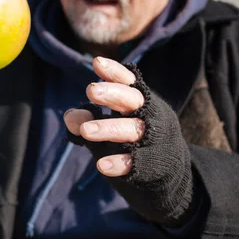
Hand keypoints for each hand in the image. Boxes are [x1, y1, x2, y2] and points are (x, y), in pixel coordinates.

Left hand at [64, 57, 145, 176]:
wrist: (169, 175)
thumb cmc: (133, 143)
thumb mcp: (107, 129)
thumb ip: (88, 121)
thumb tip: (69, 115)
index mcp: (141, 102)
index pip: (129, 82)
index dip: (115, 72)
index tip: (97, 62)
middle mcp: (150, 117)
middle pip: (134, 100)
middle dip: (113, 94)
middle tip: (90, 90)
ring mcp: (153, 141)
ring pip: (133, 130)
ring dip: (109, 128)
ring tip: (85, 131)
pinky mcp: (152, 165)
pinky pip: (136, 162)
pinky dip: (119, 163)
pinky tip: (102, 165)